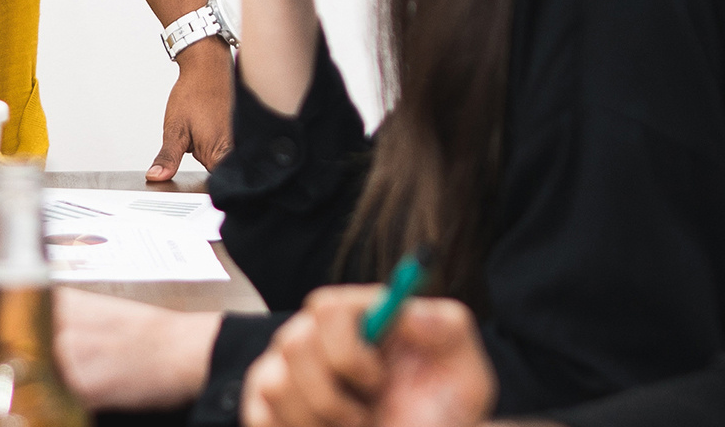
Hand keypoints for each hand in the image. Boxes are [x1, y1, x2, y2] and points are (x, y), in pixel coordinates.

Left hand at [0, 286, 222, 411]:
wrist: (180, 350)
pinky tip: (30, 412)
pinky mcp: (83, 383)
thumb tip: (3, 343)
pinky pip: (41, 403)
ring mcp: (66, 352)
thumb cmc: (138, 335)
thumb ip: (45, 323)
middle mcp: (53, 321)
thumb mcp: (85, 314)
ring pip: (7, 379)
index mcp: (52, 300)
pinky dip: (28, 411)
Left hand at [153, 38, 234, 181]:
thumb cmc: (193, 93)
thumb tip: (157, 177)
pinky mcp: (241, 133)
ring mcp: (240, 141)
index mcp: (219, 153)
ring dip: (215, 162)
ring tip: (202, 139)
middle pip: (223, 177)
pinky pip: (232, 151)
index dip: (205, 192)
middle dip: (208, 177)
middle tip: (194, 158)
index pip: (217, 187)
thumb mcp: (174, 129)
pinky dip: (221, 150)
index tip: (191, 189)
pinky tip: (210, 136)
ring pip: (227, 164)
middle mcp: (235, 149)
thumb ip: (168, 157)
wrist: (208, 66)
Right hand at [245, 287, 489, 426]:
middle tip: (367, 414)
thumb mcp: (464, 372)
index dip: (348, 351)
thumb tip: (405, 310)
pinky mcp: (263, 403)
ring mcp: (283, 367)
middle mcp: (315, 333)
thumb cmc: (439, 413)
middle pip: (295, 346)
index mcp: (359, 316)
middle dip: (334, 396)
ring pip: (276, 386)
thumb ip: (448, 328)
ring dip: (321, 421)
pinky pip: (260, 414)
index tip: (377, 382)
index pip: (328, 308)